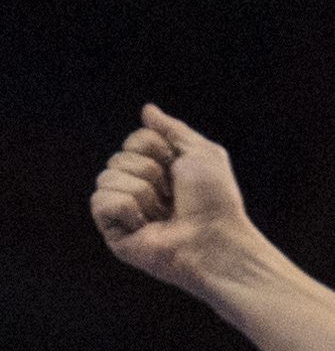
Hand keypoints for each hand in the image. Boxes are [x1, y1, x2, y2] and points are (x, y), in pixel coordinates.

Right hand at [91, 105, 258, 293]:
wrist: (217, 240)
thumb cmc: (216, 202)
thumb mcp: (202, 153)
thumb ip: (173, 129)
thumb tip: (148, 110)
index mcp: (158, 172)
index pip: (135, 141)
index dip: (158, 151)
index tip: (180, 171)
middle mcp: (139, 190)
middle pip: (118, 158)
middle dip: (149, 172)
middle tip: (173, 196)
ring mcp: (125, 213)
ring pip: (107, 177)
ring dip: (141, 191)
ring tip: (162, 214)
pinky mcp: (115, 234)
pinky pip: (100, 202)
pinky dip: (126, 208)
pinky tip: (146, 225)